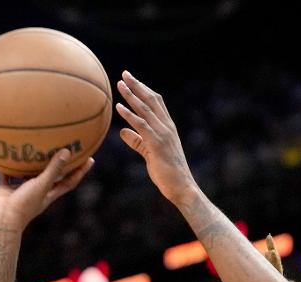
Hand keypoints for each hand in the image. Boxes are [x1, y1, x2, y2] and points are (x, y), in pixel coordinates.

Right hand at [0, 149, 93, 231]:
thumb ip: (53, 169)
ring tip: (35, 146)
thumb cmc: (24, 205)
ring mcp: (23, 191)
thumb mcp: (41, 185)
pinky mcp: (7, 190)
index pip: (70, 181)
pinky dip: (8, 166)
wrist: (1, 220)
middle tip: (65, 147)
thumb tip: (67, 152)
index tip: (90, 159)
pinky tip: (7, 152)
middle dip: (59, 163)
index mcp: (50, 194)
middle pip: (52, 176)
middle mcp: (38, 192)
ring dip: (32, 163)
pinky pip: (8, 175)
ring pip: (29, 174)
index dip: (80, 171)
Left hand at [116, 71, 197, 204]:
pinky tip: (119, 107)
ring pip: (146, 110)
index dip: (143, 90)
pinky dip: (130, 115)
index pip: (156, 103)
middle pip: (151, 101)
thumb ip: (137, 142)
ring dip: (131, 96)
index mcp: (168, 128)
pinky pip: (142, 126)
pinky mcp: (157, 144)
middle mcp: (167, 127)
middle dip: (137, 86)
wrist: (181, 187)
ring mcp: (163, 135)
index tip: (132, 80)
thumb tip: (122, 132)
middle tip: (124, 74)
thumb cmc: (167, 173)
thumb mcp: (149, 154)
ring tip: (119, 85)